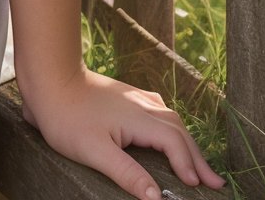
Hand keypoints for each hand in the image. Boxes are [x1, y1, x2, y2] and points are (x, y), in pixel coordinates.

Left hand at [19, 65, 225, 199]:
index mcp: (139, 118)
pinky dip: (170, 126)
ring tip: (197, 162)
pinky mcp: (123, 95)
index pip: (174, 143)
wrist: (49, 77)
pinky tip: (166, 129)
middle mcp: (142, 104)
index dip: (188, 164)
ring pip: (170, 119)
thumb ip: (128, 173)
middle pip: (179, 130)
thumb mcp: (94, 151)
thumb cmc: (67, 116)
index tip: (198, 186)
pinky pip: (157, 110)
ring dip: (186, 141)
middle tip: (215, 182)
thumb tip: (157, 197)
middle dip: (197, 157)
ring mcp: (133, 97)